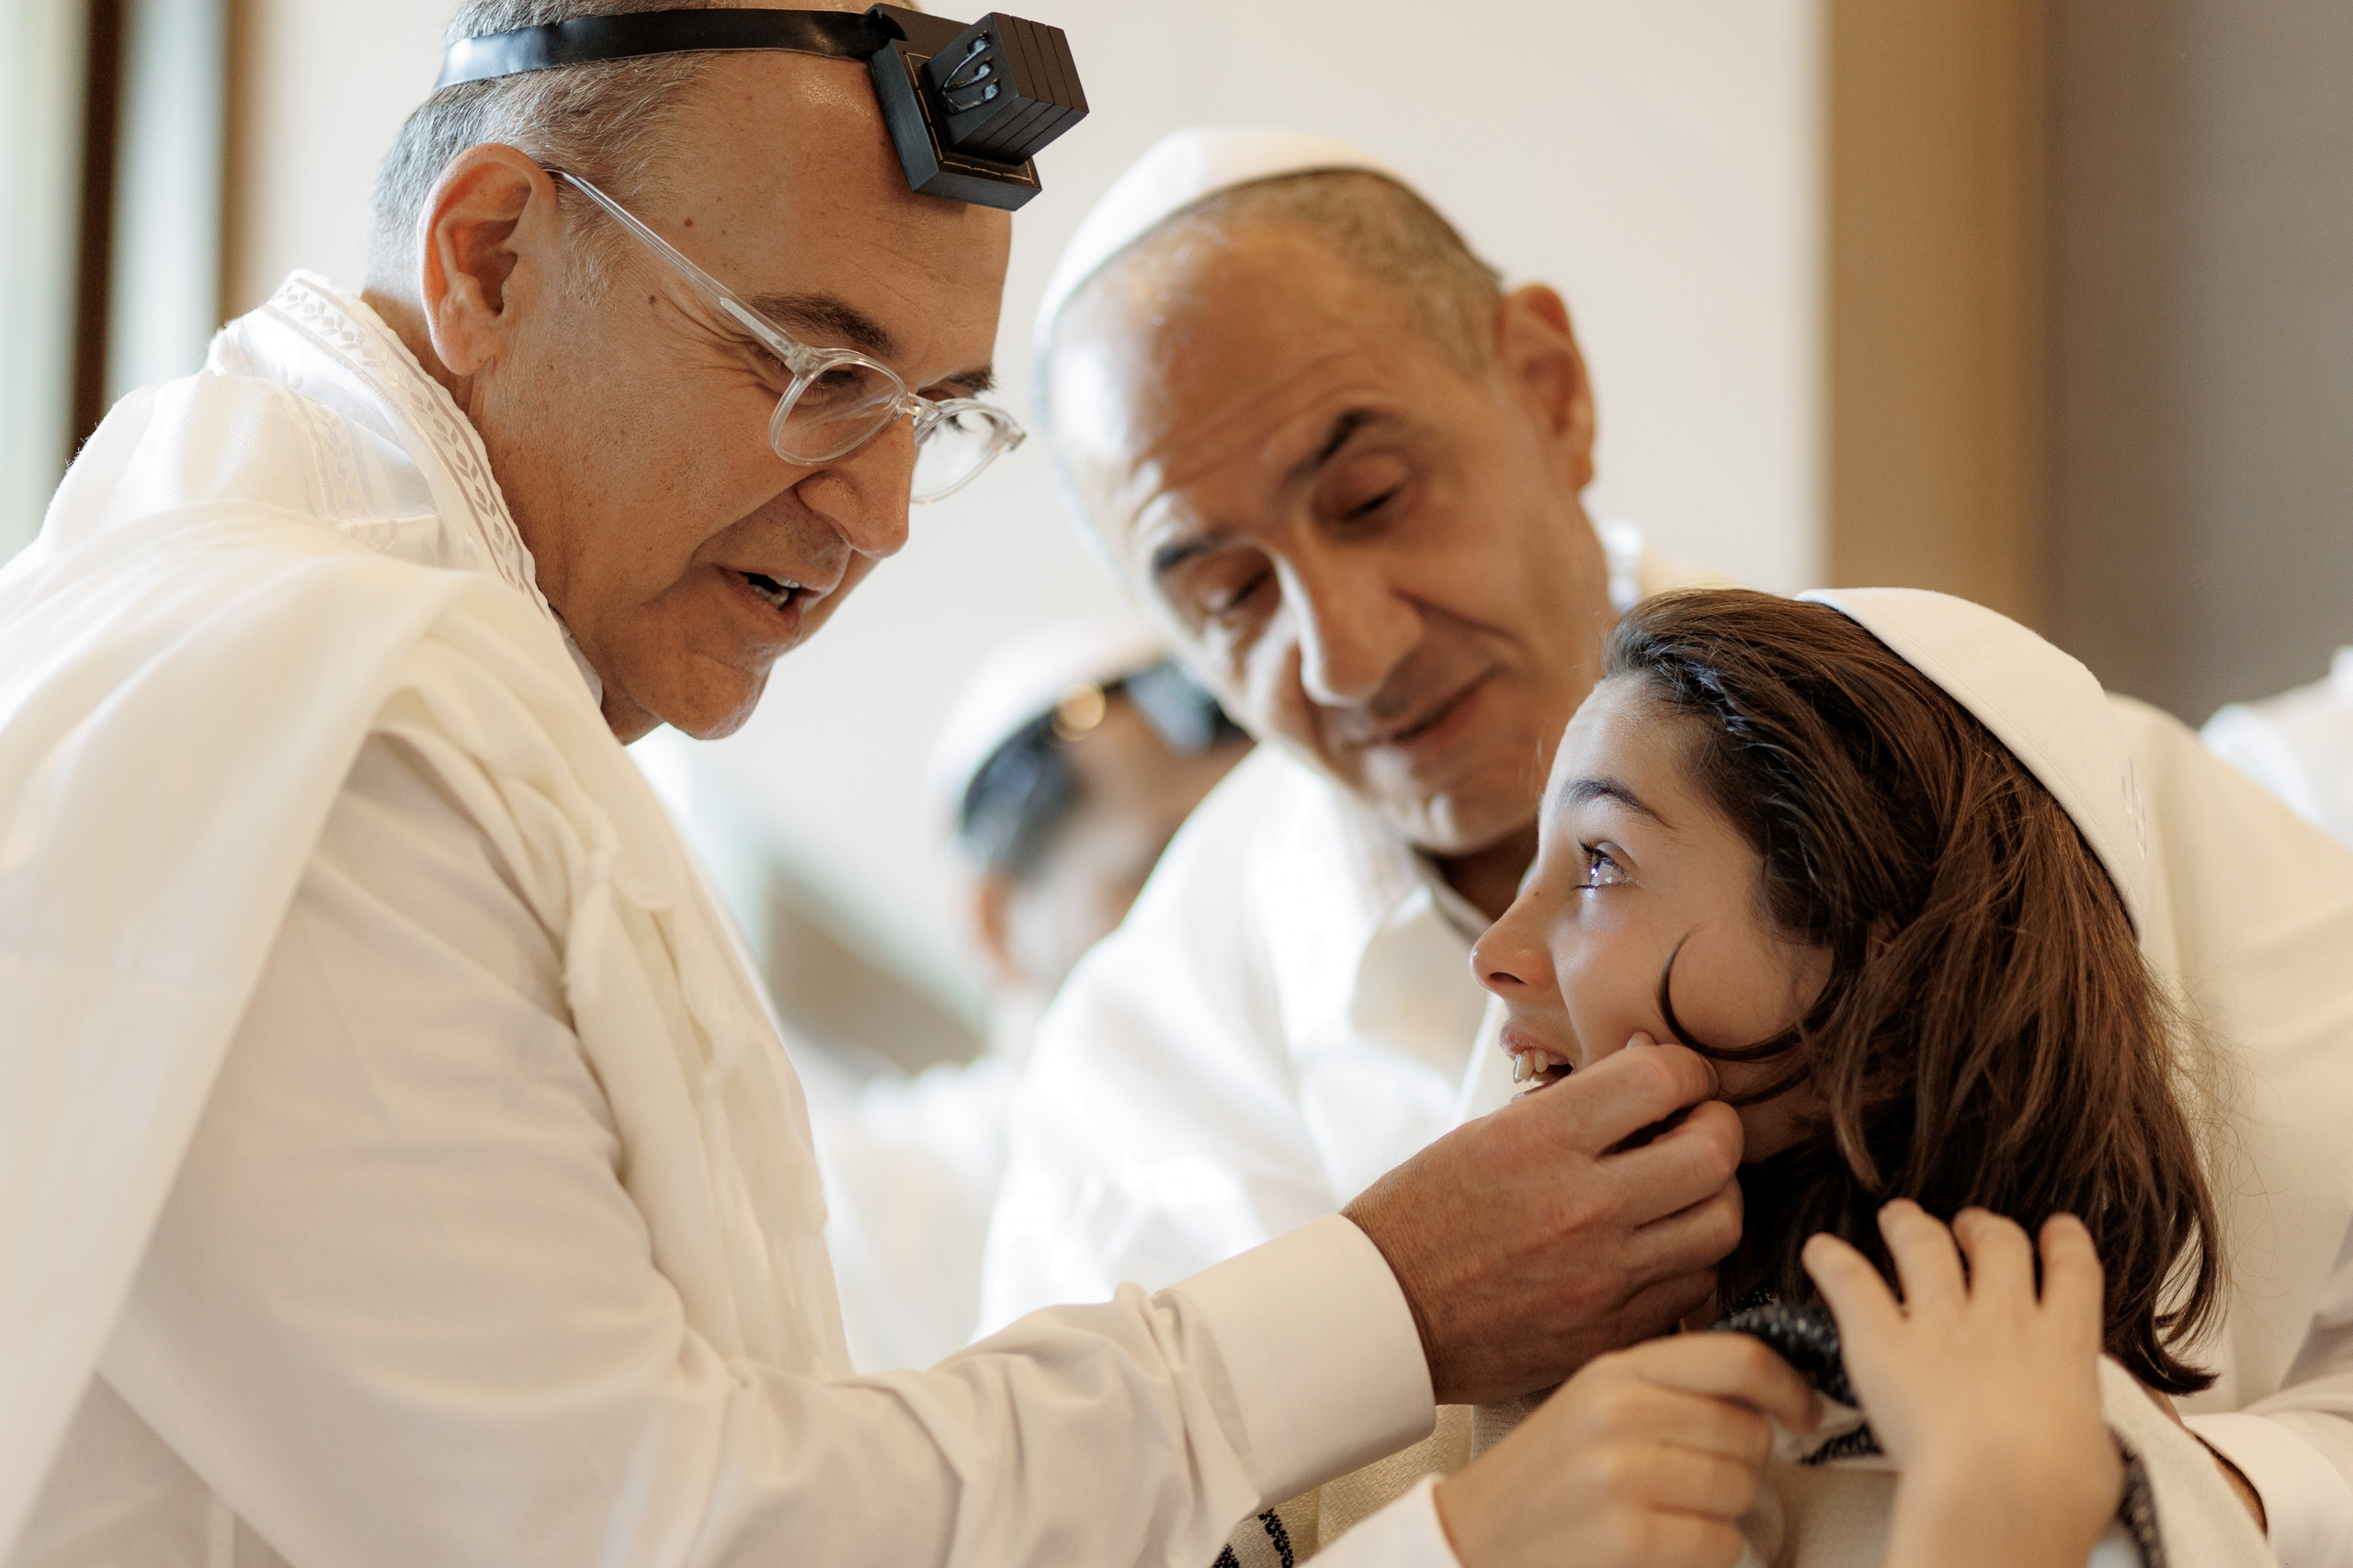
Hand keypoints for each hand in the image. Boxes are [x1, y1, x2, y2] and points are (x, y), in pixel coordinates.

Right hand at [1344, 1041, 1743, 1404]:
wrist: (1384, 1315)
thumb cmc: (1428, 1213)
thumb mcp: (1486, 1133)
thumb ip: (1574, 1102)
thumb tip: (1651, 1058)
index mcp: (1541, 1142)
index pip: (1661, 1080)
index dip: (1687, 1069)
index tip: (1679, 1077)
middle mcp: (1582, 1207)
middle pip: (1715, 1152)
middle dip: (1717, 1128)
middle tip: (1695, 1128)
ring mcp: (1604, 1277)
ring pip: (1723, 1223)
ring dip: (1714, 1196)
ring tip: (1681, 1190)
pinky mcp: (1613, 1332)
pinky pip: (1696, 1286)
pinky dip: (1691, 1259)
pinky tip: (1659, 1246)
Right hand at [1434, 1333, 1818, 1567]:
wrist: (1472, 1542)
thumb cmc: (1547, 1481)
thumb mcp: (1596, 1406)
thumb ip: (1670, 1389)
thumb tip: (1772, 1393)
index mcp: (1614, 1369)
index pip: (1736, 1358)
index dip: (1789, 1386)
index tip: (1805, 1414)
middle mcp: (1617, 1410)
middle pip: (1748, 1432)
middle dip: (1743, 1467)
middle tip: (1698, 1485)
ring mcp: (1620, 1473)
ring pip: (1741, 1489)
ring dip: (1725, 1515)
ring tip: (1672, 1516)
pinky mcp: (1627, 1536)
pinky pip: (1721, 1542)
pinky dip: (1706, 1554)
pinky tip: (1661, 1548)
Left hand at [1803, 1203, 2121, 1567]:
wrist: (2002, 1488)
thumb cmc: (2056, 1489)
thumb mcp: (2094, 1455)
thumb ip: (2079, 1428)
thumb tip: (2077, 1441)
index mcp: (2063, 1344)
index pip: (2072, 1269)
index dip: (2063, 1241)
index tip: (2056, 1231)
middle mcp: (2003, 1318)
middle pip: (1997, 1242)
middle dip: (1982, 1227)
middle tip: (1969, 1227)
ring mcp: (1941, 1323)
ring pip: (1925, 1244)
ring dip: (1909, 1224)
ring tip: (1898, 1217)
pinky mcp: (1883, 1340)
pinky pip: (1851, 1282)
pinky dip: (1829, 1261)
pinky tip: (1817, 1251)